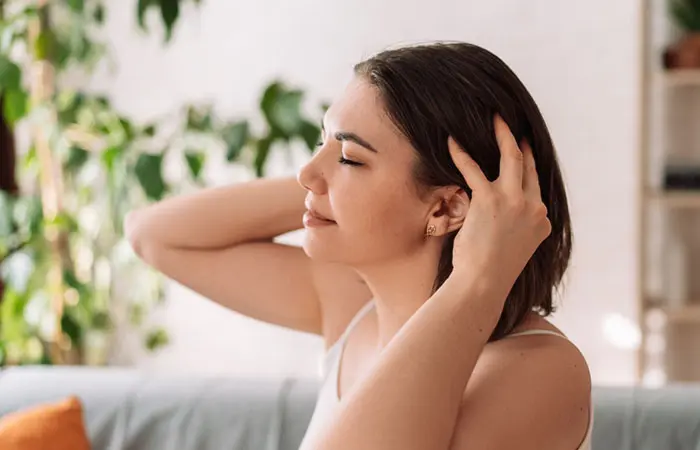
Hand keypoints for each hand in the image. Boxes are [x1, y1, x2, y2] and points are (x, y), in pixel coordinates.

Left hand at [448, 116, 550, 301]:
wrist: (483, 284)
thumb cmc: (491, 273)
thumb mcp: (514, 250)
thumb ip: (515, 230)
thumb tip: (503, 222)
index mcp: (542, 222)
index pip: (537, 189)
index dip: (529, 168)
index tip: (524, 152)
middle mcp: (533, 208)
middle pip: (529, 166)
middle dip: (521, 144)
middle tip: (512, 127)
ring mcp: (514, 202)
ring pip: (511, 158)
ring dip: (502, 135)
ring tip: (495, 119)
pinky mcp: (490, 199)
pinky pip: (473, 169)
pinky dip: (462, 154)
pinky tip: (452, 143)